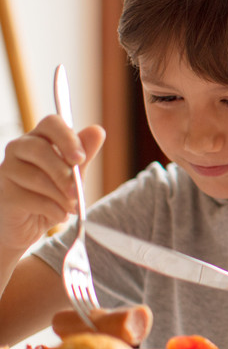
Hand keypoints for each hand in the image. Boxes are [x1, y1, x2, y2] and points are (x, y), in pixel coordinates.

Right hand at [0, 115, 104, 252]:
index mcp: (41, 137)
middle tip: (78, 192)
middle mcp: (19, 148)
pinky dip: (51, 209)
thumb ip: (84, 154)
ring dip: (60, 195)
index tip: (81, 159)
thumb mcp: (74, 174)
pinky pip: (29, 198)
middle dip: (64, 173)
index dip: (67, 138)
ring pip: (36, 176)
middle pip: (39, 148)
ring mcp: (7, 169)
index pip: (51, 123)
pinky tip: (59, 215)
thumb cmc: (54, 194)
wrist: (30, 225)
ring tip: (72, 207)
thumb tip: (98, 130)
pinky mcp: (3, 192)